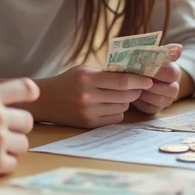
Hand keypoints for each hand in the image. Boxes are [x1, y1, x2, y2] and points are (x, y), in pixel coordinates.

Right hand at [37, 65, 152, 127]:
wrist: (45, 101)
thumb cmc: (67, 81)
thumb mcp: (85, 70)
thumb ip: (106, 73)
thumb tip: (133, 75)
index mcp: (88, 78)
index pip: (123, 81)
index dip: (139, 81)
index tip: (149, 80)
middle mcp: (88, 96)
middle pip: (125, 96)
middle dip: (135, 91)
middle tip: (138, 87)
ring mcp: (89, 112)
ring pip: (122, 108)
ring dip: (125, 102)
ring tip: (118, 95)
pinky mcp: (89, 124)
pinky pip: (115, 118)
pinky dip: (117, 111)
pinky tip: (110, 105)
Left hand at [133, 48, 183, 114]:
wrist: (138, 78)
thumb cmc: (143, 65)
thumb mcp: (150, 56)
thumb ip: (160, 52)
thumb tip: (180, 47)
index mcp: (174, 71)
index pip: (171, 72)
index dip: (157, 72)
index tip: (143, 69)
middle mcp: (174, 87)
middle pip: (169, 89)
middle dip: (150, 84)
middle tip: (136, 79)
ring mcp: (166, 100)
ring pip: (159, 99)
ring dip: (144, 92)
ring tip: (132, 85)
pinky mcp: (156, 109)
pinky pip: (150, 108)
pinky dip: (139, 102)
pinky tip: (132, 94)